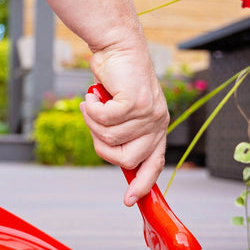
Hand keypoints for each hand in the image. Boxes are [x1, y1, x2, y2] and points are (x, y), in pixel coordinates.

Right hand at [80, 46, 168, 205]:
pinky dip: (92, 109)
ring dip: (92, 122)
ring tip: (93, 103)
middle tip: (94, 124)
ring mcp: (149, 114)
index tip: (129, 200)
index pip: (154, 164)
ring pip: (110, 138)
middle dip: (102, 146)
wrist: (118, 49)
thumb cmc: (116, 82)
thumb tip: (113, 156)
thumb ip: (120, 135)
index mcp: (155, 129)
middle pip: (127, 160)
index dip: (142, 185)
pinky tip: (93, 96)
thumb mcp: (120, 113)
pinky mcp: (136, 102)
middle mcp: (157, 124)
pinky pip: (104, 120)